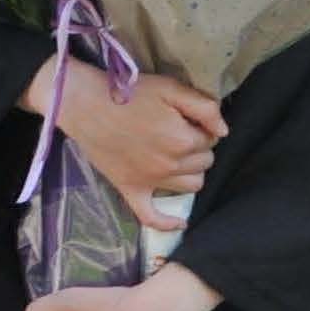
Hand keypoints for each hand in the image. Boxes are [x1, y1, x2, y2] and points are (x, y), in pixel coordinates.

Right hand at [22, 58, 226, 230]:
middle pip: (204, 163)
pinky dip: (168, 223)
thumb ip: (204, 107)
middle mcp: (170, 165)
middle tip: (180, 132)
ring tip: (177, 157)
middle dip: (198, 148)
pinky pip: (153, 217)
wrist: (85, 105)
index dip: (202, 127)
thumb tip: (223, 131)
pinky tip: (180, 222)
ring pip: (191, 186)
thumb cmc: (129, 93)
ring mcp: (150, 182)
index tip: (188, 118)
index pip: (211, 140)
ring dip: (191, 172)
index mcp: (182, 139)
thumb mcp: (170, 87)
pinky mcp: (131, 190)